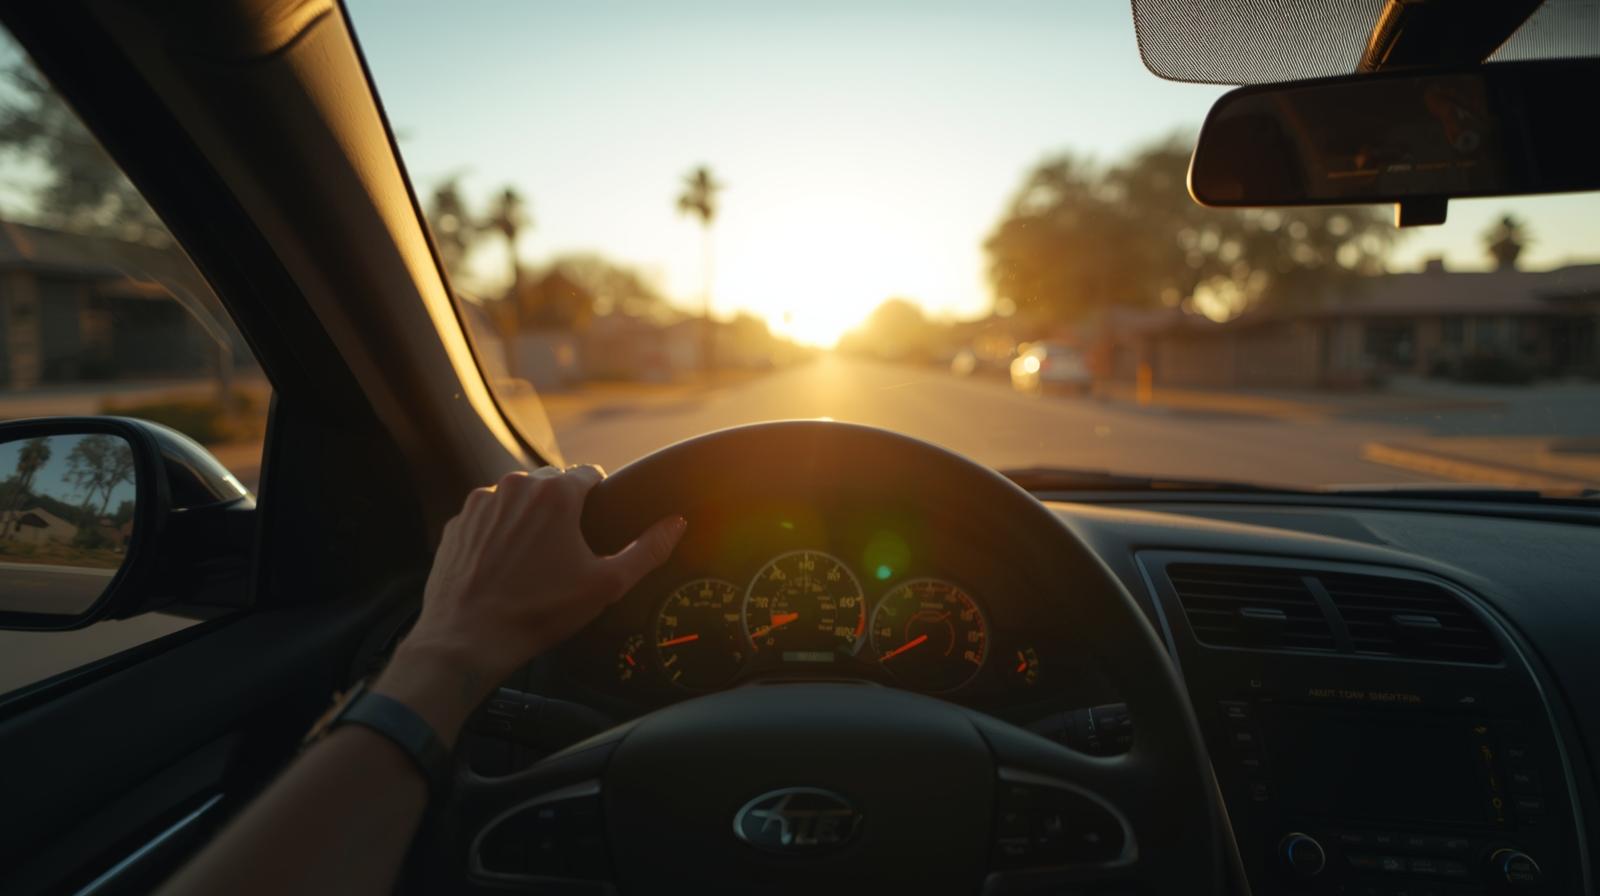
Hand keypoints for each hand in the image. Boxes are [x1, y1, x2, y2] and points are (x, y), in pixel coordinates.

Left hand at [375, 467, 684, 740]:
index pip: (589, 473)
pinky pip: (488, 516)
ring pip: (517, 497)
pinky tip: (503, 565)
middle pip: (551, 482)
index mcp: (555, 493)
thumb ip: (647, 550)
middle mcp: (516, 486)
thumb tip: (676, 523)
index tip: (598, 523)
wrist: (467, 639)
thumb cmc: (539, 612)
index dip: (600, 496)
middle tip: (567, 547)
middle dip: (562, 506)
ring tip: (534, 559)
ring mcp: (481, 502)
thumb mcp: (606, 585)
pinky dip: (499, 532)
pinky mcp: (457, 522)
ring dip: (529, 517)